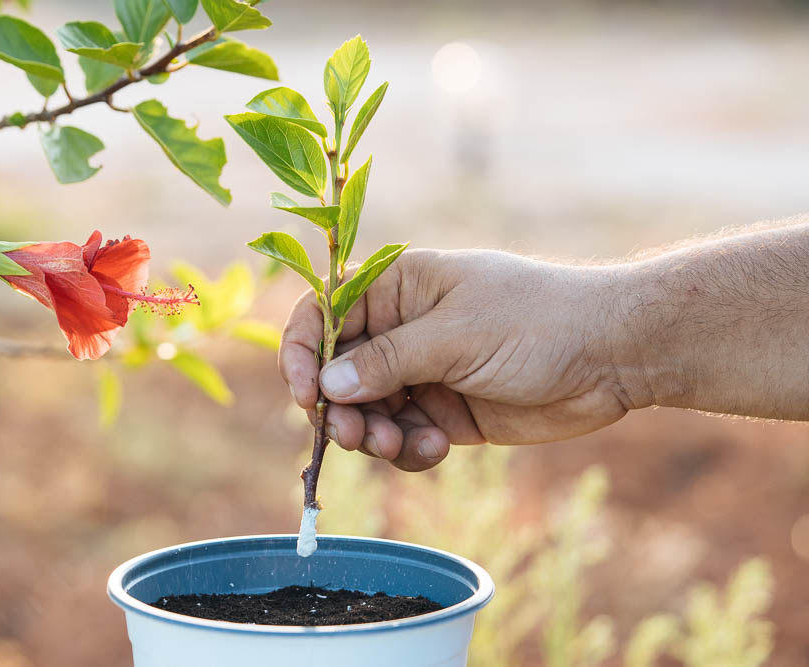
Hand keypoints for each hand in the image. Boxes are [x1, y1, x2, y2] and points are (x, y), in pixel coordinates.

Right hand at [279, 249, 637, 470]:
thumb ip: (389, 360)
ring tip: (398, 444)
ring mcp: (423, 372)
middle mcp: (403, 329)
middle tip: (355, 436)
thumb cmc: (537, 321)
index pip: (325, 313)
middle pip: (339, 371)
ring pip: (367, 410)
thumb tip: (327, 385)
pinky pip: (403, 436)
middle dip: (340, 407)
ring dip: (373, 434)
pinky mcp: (445, 411)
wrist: (613, 356)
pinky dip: (409, 448)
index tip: (306, 394)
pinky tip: (439, 447)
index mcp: (398, 287)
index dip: (303, 352)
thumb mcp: (457, 335)